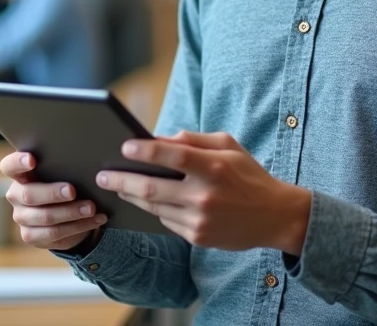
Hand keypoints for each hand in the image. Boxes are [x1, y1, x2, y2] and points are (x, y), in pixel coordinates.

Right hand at [0, 152, 107, 250]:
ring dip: (71, 212)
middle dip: (53, 193)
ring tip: (91, 208)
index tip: (33, 160)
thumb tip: (86, 160)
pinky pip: (55, 233)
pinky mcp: (31, 236)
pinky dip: (79, 226)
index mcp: (20, 174)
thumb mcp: (62, 172)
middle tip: (72, 191)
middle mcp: (16, 195)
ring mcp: (22, 217)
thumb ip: (64, 166)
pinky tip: (96, 219)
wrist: (66, 213)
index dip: (18, 162)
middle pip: (29, 194)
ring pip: (45, 216)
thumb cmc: (65, 182)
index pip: (9, 166)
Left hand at [97, 131, 311, 253]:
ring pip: (153, 208)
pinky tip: (144, 200)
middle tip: (102, 175)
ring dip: (131, 196)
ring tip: (116, 185)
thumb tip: (160, 139)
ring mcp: (199, 220)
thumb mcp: (229, 147)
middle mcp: (204, 195)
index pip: (172, 156)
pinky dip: (154, 209)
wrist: (275, 216)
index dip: (145, 151)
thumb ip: (194, 141)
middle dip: (121, 180)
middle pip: (151, 188)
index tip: (124, 147)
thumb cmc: (249, 175)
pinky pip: (166, 221)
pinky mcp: (197, 237)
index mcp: (213, 167)